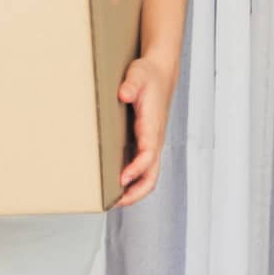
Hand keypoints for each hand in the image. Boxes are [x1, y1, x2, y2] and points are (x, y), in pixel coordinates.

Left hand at [116, 56, 174, 205]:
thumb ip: (131, 84)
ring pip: (148, 174)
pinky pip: (142, 166)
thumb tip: (123, 94)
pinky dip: (133, 178)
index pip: (148, 155)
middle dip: (136, 192)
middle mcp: (154, 139)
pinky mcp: (146, 140)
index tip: (121, 180)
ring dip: (134, 189)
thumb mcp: (138, 74)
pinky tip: (116, 182)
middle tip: (114, 202)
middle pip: (152, 175)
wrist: (160, 72)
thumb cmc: (148, 74)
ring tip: (113, 199)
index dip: (136, 169)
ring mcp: (151, 142)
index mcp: (152, 126)